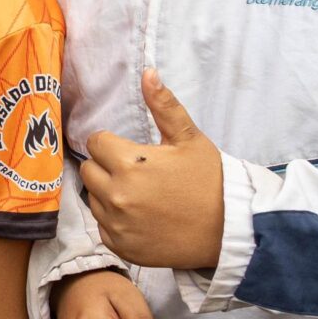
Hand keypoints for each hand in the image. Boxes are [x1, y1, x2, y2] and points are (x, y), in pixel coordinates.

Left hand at [80, 71, 226, 270]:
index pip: (96, 142)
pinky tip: (139, 215)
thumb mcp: (189, 139)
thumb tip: (147, 72)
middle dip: (107, 166)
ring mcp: (117, 223)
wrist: (229, 230)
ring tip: (139, 193)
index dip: (113, 143)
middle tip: (135, 171)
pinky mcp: (120, 245)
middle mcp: (117, 195)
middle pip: (89, 170)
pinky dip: (114, 219)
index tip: (132, 150)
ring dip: (107, 192)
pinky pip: (102, 225)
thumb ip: (164, 106)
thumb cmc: (210, 181)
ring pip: (92, 198)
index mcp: (129, 163)